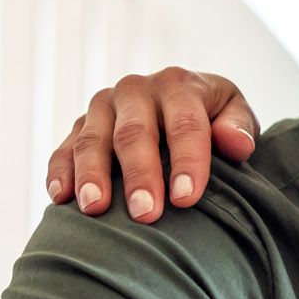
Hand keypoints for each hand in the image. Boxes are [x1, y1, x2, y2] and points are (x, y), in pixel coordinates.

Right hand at [45, 68, 259, 222]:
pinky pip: (63, 149)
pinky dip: (60, 173)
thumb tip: (235, 143)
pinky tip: (61, 198)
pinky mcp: (78, 128)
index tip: (187, 198)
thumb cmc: (213, 118)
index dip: (187, 161)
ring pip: (92, 140)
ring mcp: (102, 108)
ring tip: (96, 209)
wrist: (180, 104)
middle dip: (140, 174)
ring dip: (93, 175)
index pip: (185, 123)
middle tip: (146, 213)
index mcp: (178, 85)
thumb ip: (239, 125)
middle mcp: (136, 91)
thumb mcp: (234, 112)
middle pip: (135, 133)